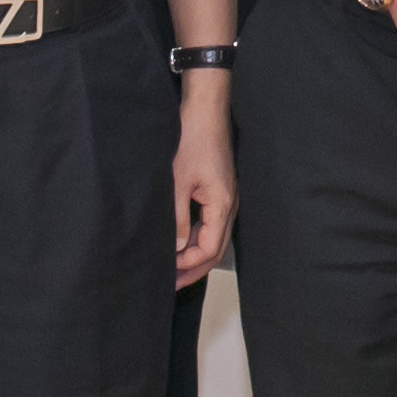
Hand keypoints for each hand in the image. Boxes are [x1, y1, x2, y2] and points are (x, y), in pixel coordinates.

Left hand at [173, 78, 238, 287]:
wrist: (205, 112)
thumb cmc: (192, 140)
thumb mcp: (178, 181)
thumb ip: (176, 217)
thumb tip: (174, 247)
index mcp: (222, 205)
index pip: (209, 249)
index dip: (188, 264)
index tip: (167, 271)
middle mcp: (229, 206)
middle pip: (216, 250)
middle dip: (194, 269)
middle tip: (172, 284)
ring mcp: (226, 199)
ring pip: (214, 239)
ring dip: (195, 255)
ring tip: (174, 269)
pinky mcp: (219, 192)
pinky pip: (211, 225)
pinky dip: (196, 238)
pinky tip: (180, 243)